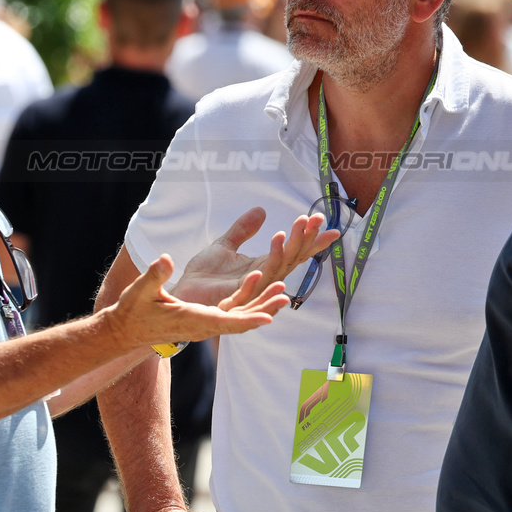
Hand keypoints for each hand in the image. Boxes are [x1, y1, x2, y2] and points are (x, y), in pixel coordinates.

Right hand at [106, 255, 289, 348]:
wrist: (127, 330)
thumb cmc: (132, 311)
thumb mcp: (140, 291)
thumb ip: (154, 275)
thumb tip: (165, 259)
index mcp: (192, 320)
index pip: (225, 323)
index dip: (247, 320)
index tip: (268, 318)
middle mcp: (203, 325)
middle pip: (240, 321)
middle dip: (263, 310)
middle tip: (283, 297)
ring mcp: (206, 324)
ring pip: (239, 317)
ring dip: (260, 305)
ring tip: (281, 291)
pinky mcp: (205, 319)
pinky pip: (231, 312)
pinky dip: (247, 301)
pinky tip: (258, 284)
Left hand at [171, 207, 340, 305]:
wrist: (182, 293)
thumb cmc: (205, 275)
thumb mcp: (225, 245)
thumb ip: (243, 230)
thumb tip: (262, 210)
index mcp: (263, 266)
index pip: (294, 252)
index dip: (312, 240)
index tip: (330, 226)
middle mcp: (262, 280)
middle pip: (290, 260)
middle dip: (302, 240)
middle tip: (312, 219)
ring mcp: (250, 292)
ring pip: (273, 274)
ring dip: (282, 255)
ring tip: (284, 232)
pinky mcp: (232, 302)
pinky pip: (247, 292)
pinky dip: (255, 282)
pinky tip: (259, 268)